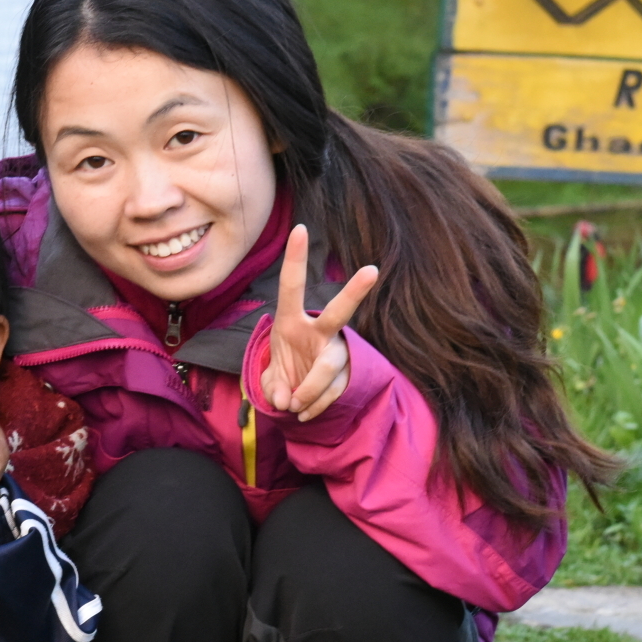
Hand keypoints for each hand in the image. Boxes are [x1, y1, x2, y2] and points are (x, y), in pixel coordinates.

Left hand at [258, 225, 377, 421]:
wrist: (297, 395)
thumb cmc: (282, 370)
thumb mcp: (269, 375)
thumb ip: (273, 386)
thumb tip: (287, 400)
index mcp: (291, 320)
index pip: (291, 286)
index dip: (295, 258)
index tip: (300, 228)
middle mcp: (318, 331)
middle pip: (338, 313)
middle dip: (354, 292)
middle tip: (372, 270)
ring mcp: (335, 352)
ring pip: (330, 366)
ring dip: (309, 390)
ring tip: (293, 407)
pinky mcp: (345, 376)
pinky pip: (332, 392)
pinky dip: (314, 406)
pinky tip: (303, 413)